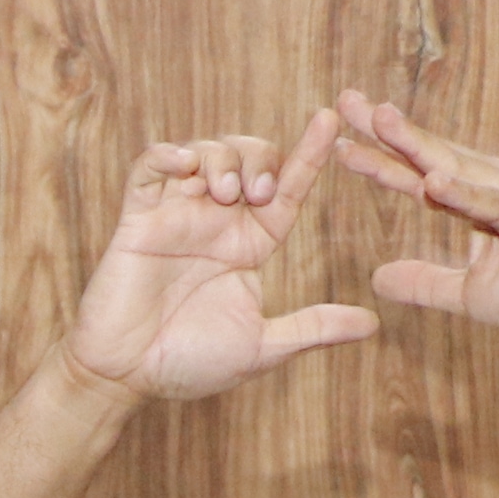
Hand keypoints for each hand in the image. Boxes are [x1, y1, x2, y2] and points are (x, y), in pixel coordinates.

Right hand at [57, 111, 380, 403]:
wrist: (126, 378)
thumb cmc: (188, 364)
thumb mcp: (262, 347)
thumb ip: (313, 327)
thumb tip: (372, 324)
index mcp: (249, 244)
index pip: (288, 187)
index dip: (310, 152)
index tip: (331, 119)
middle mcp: (216, 223)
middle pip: (249, 155)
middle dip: (260, 158)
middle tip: (258, 193)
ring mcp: (175, 217)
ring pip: (205, 153)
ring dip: (222, 160)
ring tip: (225, 196)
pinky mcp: (137, 220)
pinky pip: (149, 168)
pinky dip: (167, 154)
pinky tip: (185, 165)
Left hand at [330, 93, 498, 348]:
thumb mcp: (470, 294)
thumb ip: (425, 284)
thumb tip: (376, 278)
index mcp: (473, 202)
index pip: (415, 175)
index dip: (378, 157)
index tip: (337, 140)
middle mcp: (492, 188)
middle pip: (430, 154)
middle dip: (388, 129)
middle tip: (345, 99)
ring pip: (458, 166)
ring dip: (419, 144)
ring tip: (381, 120)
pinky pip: (495, 205)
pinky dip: (465, 193)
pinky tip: (433, 181)